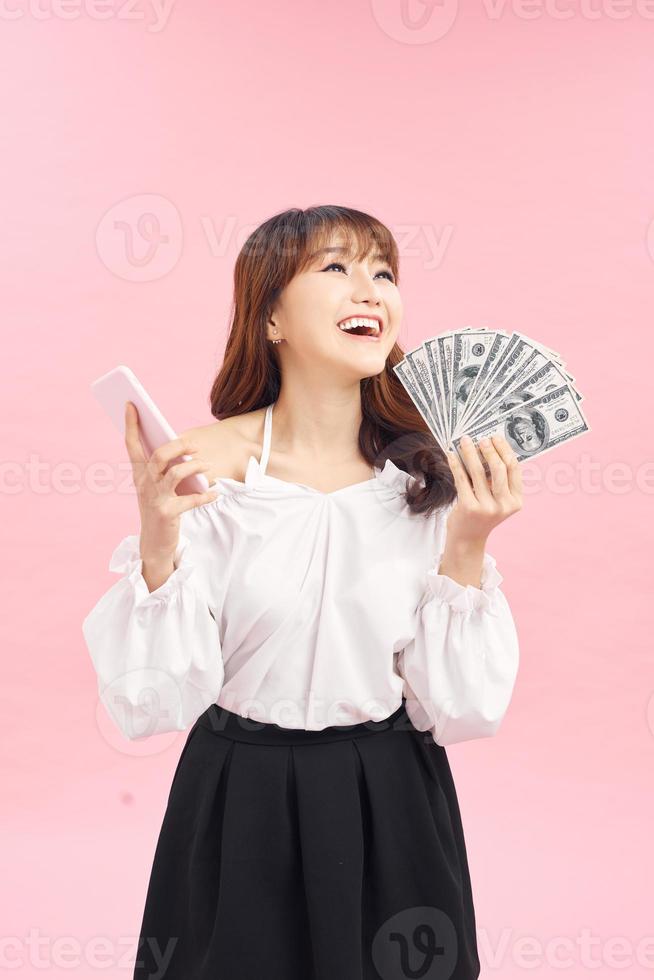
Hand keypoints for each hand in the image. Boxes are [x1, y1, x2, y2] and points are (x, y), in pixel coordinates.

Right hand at [124, 401, 217, 561]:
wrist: (154, 544)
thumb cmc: (159, 510)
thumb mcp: (156, 488)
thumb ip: (163, 468)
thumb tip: (179, 445)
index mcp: (140, 475)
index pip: (132, 445)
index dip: (131, 424)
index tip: (131, 404)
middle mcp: (145, 484)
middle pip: (159, 455)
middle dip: (178, 446)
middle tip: (194, 444)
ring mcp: (155, 498)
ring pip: (175, 473)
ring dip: (194, 467)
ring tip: (206, 466)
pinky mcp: (168, 513)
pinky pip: (191, 500)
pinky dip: (205, 496)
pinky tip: (214, 495)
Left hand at [445, 433, 522, 547]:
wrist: (468, 538)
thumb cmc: (482, 514)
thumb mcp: (497, 500)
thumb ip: (497, 480)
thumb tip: (487, 447)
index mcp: (515, 501)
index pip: (514, 468)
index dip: (504, 450)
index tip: (495, 437)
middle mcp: (504, 505)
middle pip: (499, 468)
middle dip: (489, 449)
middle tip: (481, 438)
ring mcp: (487, 507)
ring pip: (478, 472)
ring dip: (469, 453)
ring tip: (464, 441)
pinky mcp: (469, 507)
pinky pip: (462, 479)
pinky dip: (456, 464)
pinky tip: (451, 454)